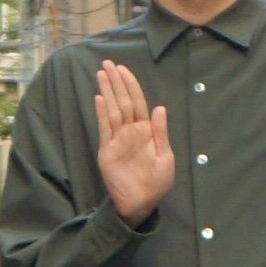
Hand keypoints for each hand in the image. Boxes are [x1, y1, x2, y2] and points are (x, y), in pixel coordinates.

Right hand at [95, 60, 173, 223]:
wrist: (142, 202)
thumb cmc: (157, 182)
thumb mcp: (166, 156)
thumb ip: (160, 132)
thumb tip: (159, 107)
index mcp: (146, 131)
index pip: (137, 102)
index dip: (131, 85)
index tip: (123, 70)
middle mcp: (130, 131)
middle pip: (122, 101)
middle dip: (115, 82)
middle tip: (107, 64)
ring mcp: (117, 139)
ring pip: (112, 110)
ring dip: (107, 91)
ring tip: (101, 74)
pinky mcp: (107, 150)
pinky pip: (104, 128)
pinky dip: (102, 113)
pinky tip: (99, 98)